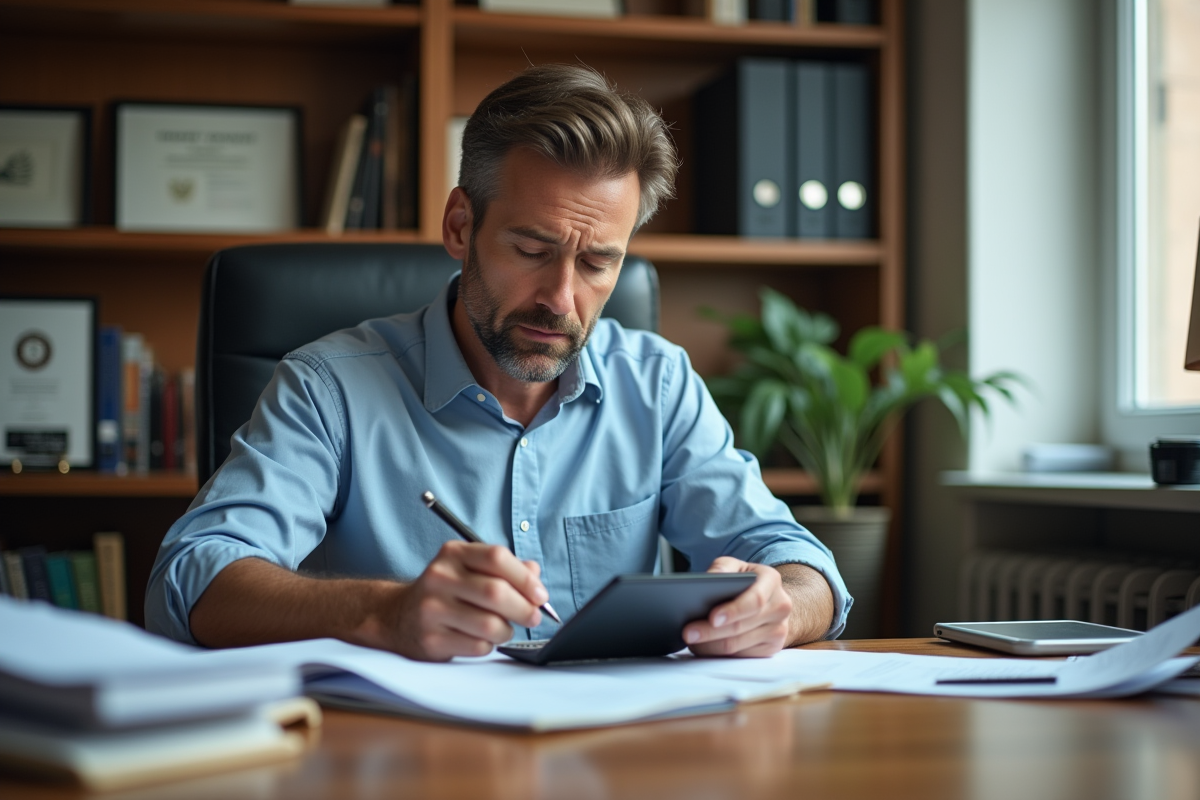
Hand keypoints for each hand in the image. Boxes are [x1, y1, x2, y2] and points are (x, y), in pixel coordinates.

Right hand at [389, 541, 547, 660]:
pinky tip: (479, 639)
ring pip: (490, 624)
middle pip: (496, 592)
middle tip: (533, 616)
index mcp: (454, 554)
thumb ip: (505, 569)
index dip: (525, 578)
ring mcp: (432, 609)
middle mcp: (440, 577)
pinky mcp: (431, 639)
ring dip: (506, 630)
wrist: (398, 616)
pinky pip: (477, 647)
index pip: (496, 558)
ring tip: (502, 629)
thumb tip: (535, 574)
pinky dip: (488, 646)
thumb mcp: (471, 569)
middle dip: (524, 608)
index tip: (540, 595)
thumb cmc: (447, 592)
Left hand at [682, 557, 792, 657]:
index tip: (712, 618)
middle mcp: (780, 606)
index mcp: (771, 580)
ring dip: (710, 646)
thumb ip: (722, 568)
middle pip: (742, 626)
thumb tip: (711, 578)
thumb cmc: (746, 581)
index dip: (733, 611)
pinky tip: (704, 647)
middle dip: (711, 632)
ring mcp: (778, 630)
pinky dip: (719, 653)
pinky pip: (740, 656)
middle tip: (688, 633)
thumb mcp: (735, 566)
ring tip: (691, 641)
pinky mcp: (772, 648)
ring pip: (738, 646)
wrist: (770, 599)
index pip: (754, 600)